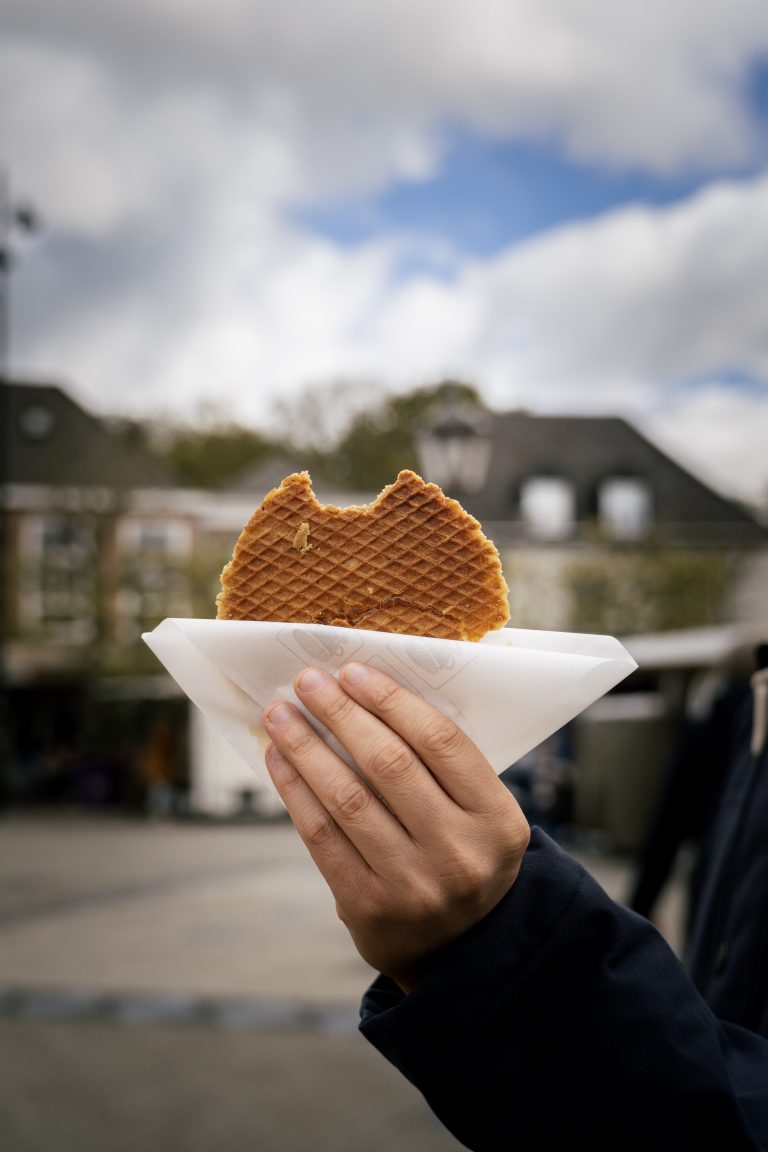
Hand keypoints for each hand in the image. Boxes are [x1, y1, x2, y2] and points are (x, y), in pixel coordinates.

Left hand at [262, 662, 529, 991]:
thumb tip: (364, 695)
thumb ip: (441, 766)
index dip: (392, 701)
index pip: (441, 742)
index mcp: (499, 820)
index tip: (352, 671)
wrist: (459, 951)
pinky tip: (279, 759)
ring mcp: (414, 886)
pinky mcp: (368, 908)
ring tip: (279, 714)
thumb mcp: (479, 815)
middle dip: (341, 714)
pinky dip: (295, 791)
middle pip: (390, 765)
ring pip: (348, 798)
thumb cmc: (461, 853)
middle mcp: (460, 854)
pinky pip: (322, 836)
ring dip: (306, 748)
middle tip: (307, 681)